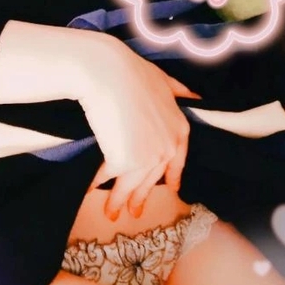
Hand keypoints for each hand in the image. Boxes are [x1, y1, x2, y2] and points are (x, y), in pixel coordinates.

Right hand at [77, 38, 199, 220]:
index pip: (177, 161)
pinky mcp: (123, 162)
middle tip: (134, 211)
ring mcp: (147, 158)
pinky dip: (96, 183)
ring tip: (110, 213)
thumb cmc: (132, 72)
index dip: (173, 177)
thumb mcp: (162, 79)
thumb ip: (178, 91)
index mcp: (179, 129)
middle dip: (141, 197)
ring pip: (130, 185)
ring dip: (118, 201)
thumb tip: (195, 95)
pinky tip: (89, 190)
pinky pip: (107, 177)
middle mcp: (167, 148)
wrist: (108, 73)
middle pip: (152, 179)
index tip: (171, 188)